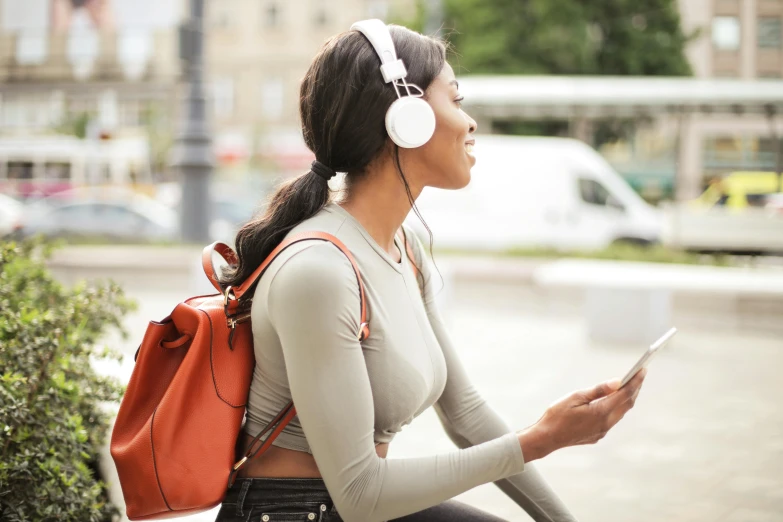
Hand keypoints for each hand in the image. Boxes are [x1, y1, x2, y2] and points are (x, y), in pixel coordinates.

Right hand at [517, 369, 645, 460]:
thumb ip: (598, 390)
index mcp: (601, 412)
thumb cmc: (558, 414)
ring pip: (621, 413)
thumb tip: (618, 382)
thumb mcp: (576, 397)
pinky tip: (613, 401)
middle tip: (640, 374)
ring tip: (630, 385)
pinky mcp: (598, 435)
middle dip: (635, 389)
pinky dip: (617, 407)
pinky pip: (613, 419)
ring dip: (627, 399)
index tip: (643, 369)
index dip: (635, 381)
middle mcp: (606, 423)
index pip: (625, 394)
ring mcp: (603, 431)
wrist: (547, 437)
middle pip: (627, 404)